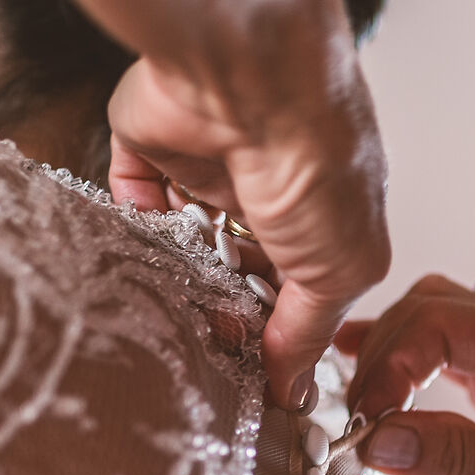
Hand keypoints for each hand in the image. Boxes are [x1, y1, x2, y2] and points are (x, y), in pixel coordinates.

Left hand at [113, 58, 389, 411]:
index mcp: (325, 210)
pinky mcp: (152, 144)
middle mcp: (266, 184)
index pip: (294, 287)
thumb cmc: (318, 162)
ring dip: (178, 278)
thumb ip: (311, 331)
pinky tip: (137, 262)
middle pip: (234, 268)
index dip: (275, 332)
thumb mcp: (341, 268)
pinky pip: (133, 198)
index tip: (256, 378)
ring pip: (183, 240)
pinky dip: (133, 231)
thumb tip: (293, 390)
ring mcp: (207, 161)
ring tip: (171, 316)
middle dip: (221, 312)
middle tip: (209, 352)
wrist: (249, 83)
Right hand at [337, 277, 474, 474]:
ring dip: (390, 359)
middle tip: (349, 417)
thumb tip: (378, 438)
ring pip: (437, 329)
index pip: (444, 320)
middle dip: (381, 354)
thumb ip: (460, 456)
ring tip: (353, 405)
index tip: (359, 417)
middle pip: (433, 310)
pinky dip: (410, 377)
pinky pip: (452, 361)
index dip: (388, 360)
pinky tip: (376, 397)